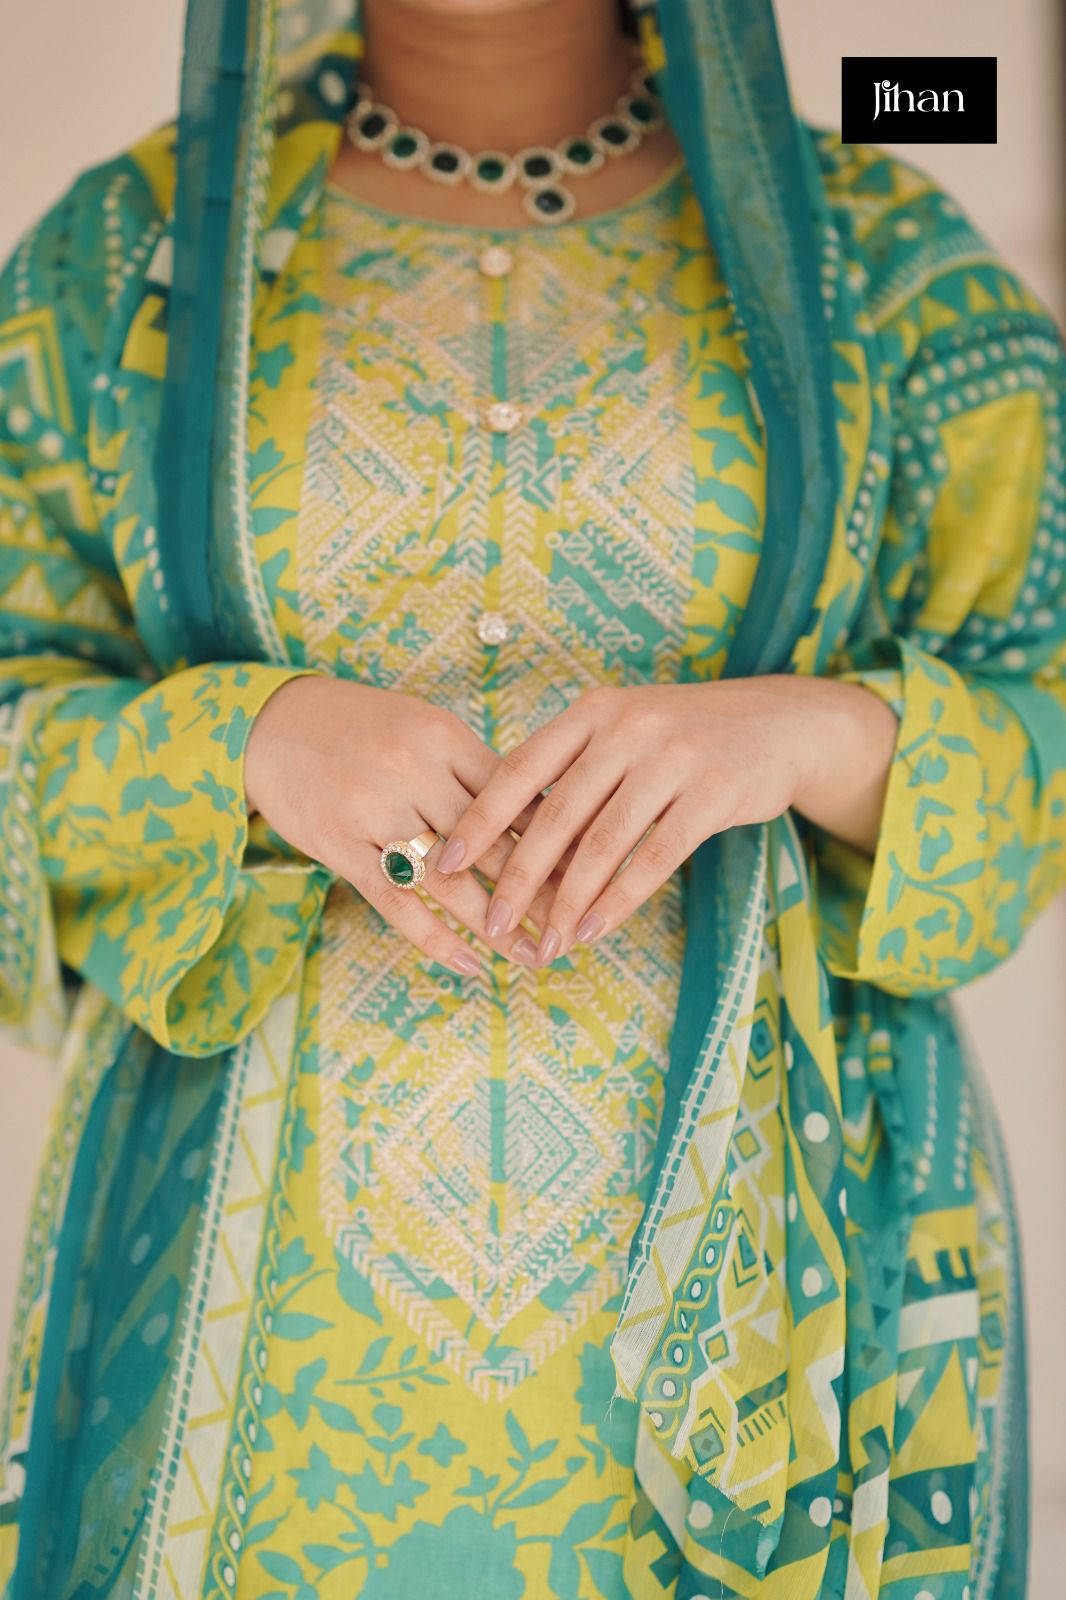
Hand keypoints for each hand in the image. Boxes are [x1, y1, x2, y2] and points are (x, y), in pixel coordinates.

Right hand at [243, 675, 563, 977]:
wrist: (269, 724)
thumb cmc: (360, 729)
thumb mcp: (422, 730)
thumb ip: (473, 771)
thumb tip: (544, 816)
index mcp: (445, 738)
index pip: (517, 797)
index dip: (558, 840)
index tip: (595, 875)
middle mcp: (414, 771)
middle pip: (493, 843)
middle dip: (541, 890)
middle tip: (578, 926)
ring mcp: (375, 809)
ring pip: (450, 879)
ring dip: (496, 925)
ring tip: (534, 956)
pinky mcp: (340, 844)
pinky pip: (396, 900)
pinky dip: (433, 936)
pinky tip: (467, 963)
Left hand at [436, 677, 897, 965]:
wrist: (780, 725)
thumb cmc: (685, 738)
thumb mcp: (625, 731)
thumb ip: (574, 771)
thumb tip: (506, 835)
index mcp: (593, 712)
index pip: (520, 767)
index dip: (481, 817)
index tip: (447, 860)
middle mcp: (627, 727)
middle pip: (557, 813)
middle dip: (518, 875)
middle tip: (490, 921)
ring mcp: (672, 758)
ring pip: (603, 842)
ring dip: (568, 901)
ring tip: (544, 942)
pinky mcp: (712, 793)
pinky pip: (654, 856)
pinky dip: (620, 899)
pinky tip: (594, 929)